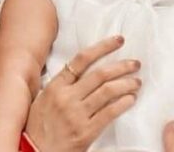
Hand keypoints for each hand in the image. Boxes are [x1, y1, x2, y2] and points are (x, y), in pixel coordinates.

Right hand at [25, 35, 140, 151]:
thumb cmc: (37, 128)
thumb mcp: (42, 100)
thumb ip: (60, 85)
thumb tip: (80, 70)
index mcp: (55, 87)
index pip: (82, 59)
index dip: (103, 47)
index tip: (119, 41)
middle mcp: (66, 98)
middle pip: (100, 74)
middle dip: (122, 66)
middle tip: (135, 64)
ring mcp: (77, 115)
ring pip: (108, 91)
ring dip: (127, 84)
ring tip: (136, 82)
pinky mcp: (86, 132)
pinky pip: (110, 112)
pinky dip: (124, 103)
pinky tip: (131, 99)